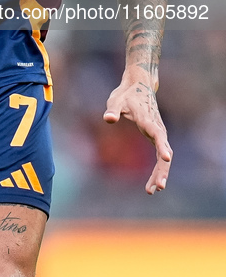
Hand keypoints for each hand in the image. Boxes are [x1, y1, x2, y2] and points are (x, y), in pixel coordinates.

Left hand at [103, 70, 171, 194]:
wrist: (139, 85)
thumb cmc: (126, 94)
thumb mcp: (116, 100)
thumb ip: (113, 110)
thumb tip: (108, 119)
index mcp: (148, 120)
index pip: (158, 135)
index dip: (162, 146)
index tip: (167, 158)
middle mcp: (157, 128)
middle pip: (165, 152)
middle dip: (162, 170)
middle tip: (157, 188)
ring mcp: (159, 133)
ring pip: (164, 157)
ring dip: (160, 174)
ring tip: (152, 191)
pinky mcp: (156, 136)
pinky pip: (161, 156)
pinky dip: (158, 170)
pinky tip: (152, 183)